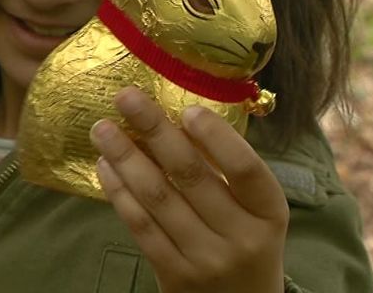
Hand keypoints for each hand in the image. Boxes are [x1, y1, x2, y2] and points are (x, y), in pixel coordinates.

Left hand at [90, 86, 288, 292]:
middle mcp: (240, 237)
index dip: (216, 136)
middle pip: (192, 175)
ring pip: (159, 198)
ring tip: (102, 129)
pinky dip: (120, 193)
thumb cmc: (250, 243)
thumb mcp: (258, 212)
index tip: (186, 108)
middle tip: (126, 97)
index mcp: (270, 212)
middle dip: (154, 130)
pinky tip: (106, 167)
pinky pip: (141, 226)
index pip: (246, 169)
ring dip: (126, 158)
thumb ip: (230, 174)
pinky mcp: (173, 275)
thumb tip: (179, 119)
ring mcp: (205, 259)